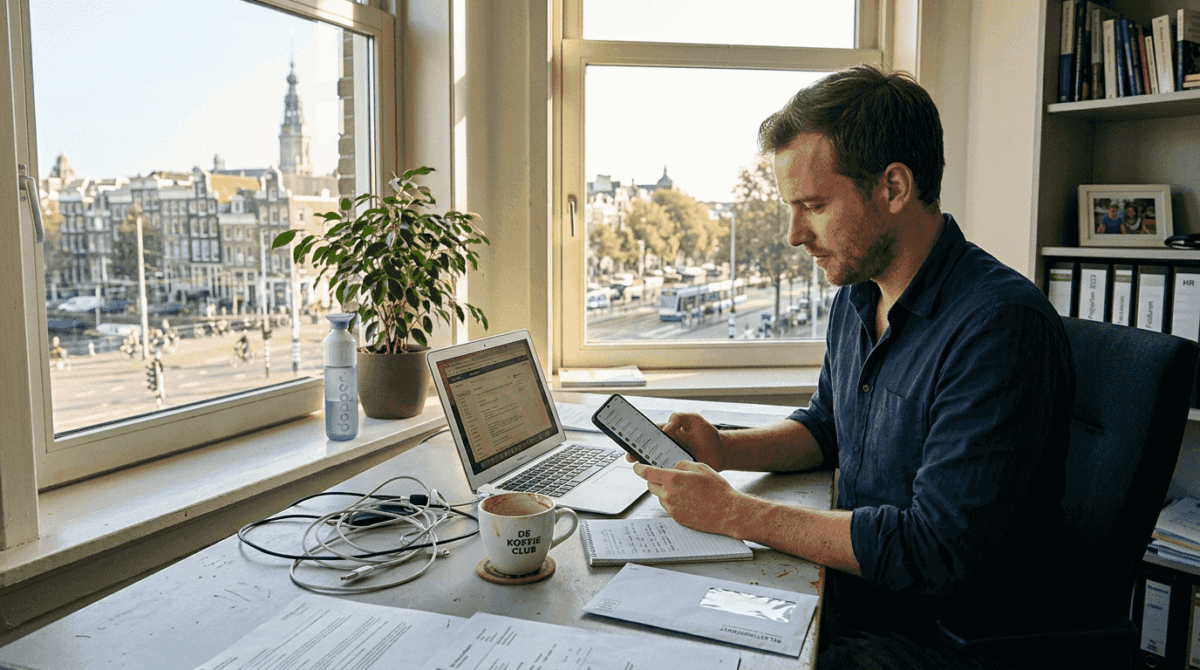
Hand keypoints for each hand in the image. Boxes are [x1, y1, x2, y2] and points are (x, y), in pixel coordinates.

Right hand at [624, 412, 725, 470]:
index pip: (649, 433)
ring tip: (640, 466)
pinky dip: (659, 475)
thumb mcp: (693, 419)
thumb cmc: (707, 434)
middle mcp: (667, 446)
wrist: (721, 452)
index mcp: (667, 432)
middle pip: (647, 449)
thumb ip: (679, 417)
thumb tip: (667, 427)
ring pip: (654, 462)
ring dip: (646, 464)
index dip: (637, 435)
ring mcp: (671, 459)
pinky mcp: (677, 470)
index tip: (628, 437)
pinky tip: (655, 475)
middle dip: (636, 452)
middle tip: (630, 455)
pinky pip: (665, 473)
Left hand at [632, 461, 749, 536]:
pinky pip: (668, 506)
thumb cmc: (718, 490)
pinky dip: (672, 501)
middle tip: (665, 476)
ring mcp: (672, 508)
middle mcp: (669, 495)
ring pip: (659, 496)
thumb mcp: (700, 467)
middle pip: (651, 485)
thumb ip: (682, 464)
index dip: (640, 468)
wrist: (728, 512)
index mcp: (673, 479)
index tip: (637, 467)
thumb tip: (672, 466)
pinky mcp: (677, 518)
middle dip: (654, 479)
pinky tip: (687, 499)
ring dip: (664, 491)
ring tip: (684, 489)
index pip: (648, 473)